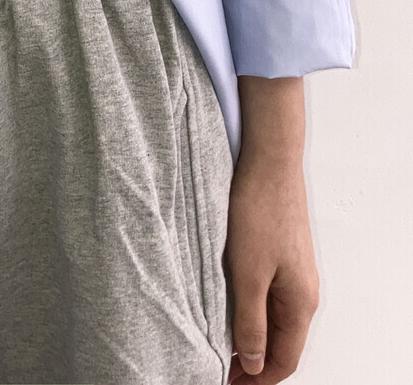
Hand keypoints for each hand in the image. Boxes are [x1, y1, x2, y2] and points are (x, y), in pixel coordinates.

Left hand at [225, 151, 319, 381]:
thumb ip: (250, 320)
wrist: (270, 161)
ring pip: (276, 317)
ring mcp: (295, 271)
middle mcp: (304, 291)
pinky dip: (253, 309)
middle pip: (282, 342)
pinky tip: (229, 304)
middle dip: (255, 360)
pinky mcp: (282, 252)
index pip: (285, 359)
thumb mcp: (248, 273)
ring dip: (252, 333)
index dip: (258, 379)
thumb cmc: (260, 211)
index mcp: (300, 303)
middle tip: (220, 366)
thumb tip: (252, 360)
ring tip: (220, 340)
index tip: (229, 383)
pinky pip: (271, 293)